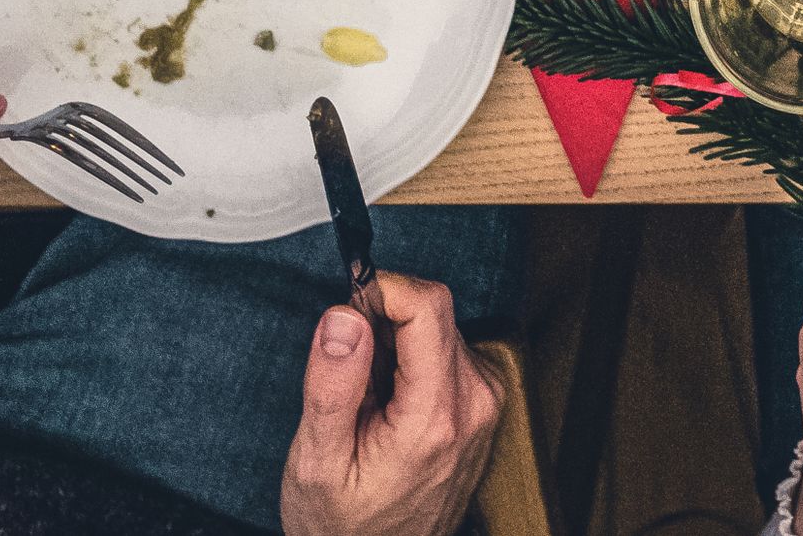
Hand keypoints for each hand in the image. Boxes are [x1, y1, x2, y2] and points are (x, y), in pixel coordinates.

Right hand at [279, 272, 504, 535]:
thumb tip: (346, 315)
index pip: (428, 305)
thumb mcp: (317, 461)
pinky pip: (447, 351)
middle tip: (347, 371)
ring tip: (366, 400)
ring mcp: (485, 403)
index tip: (347, 309)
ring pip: (439, 328)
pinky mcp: (483, 404)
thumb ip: (333, 384)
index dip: (382, 290)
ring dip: (395, 346)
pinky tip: (388, 405)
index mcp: (436, 416)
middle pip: (434, 312)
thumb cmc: (344, 524)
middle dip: (382, 324)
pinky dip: (412, 363)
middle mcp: (475, 403)